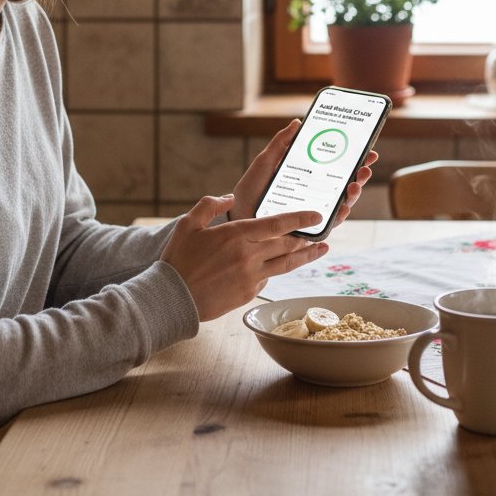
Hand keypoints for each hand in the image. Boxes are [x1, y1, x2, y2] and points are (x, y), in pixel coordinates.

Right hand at [161, 195, 329, 321]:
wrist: (172, 299)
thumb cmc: (178, 259)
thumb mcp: (188, 224)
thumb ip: (209, 205)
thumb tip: (230, 196)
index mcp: (235, 235)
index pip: (276, 224)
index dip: (299, 218)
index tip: (317, 215)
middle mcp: (247, 256)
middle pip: (286, 244)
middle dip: (306, 237)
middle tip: (323, 231)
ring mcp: (250, 277)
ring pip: (286, 264)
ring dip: (305, 256)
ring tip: (321, 250)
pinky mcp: (247, 294)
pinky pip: (267, 279)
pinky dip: (274, 271)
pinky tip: (279, 266)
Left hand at [227, 120, 377, 229]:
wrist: (236, 216)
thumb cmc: (249, 190)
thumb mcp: (265, 162)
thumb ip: (280, 144)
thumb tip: (297, 123)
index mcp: (307, 177)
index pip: (336, 167)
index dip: (354, 159)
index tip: (367, 149)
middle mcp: (314, 195)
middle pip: (344, 184)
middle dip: (359, 174)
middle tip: (366, 165)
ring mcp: (313, 212)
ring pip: (342, 203)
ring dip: (354, 194)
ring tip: (355, 183)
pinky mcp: (308, 229)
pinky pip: (329, 224)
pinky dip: (339, 215)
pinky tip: (343, 206)